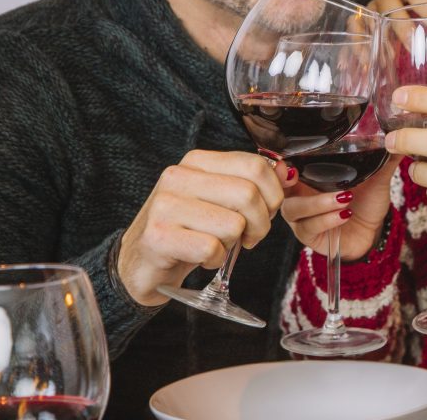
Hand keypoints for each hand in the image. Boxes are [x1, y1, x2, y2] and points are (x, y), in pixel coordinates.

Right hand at [117, 150, 296, 305]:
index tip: (266, 211)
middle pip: (249, 194)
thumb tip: (287, 173)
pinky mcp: (158, 237)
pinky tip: (201, 258)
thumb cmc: (188, 230)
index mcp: (197, 161)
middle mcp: (178, 176)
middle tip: (250, 237)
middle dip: (261, 223)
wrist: (140, 264)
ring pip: (234, 224)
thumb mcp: (220, 199)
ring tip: (218, 245)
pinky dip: (215, 260)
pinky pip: (211, 248)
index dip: (273, 194)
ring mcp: (165, 206)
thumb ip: (251, 183)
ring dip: (235, 244)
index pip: (255, 166)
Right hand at [280, 154, 400, 259]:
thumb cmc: (366, 201)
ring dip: (318, 203)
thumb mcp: (376, 177)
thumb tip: (396, 133)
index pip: (282, 166)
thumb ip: (383, 157)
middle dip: (286, 181)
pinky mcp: (309, 236)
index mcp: (308, 176)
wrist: (373, 231)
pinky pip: (309, 227)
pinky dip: (327, 220)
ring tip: (344, 198)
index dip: (278, 161)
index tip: (286, 156)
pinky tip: (345, 214)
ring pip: (293, 209)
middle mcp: (298, 195)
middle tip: (300, 173)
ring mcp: (301, 217)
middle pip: (278, 187)